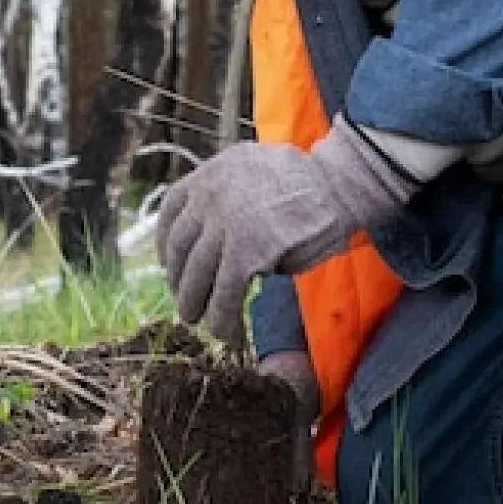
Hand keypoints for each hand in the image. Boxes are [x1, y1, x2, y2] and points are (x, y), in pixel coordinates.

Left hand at [156, 116, 413, 346]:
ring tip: (198, 320)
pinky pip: (224, 294)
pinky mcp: (245, 253)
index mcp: (211, 172)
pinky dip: (222, 318)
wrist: (338, 185)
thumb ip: (230, 196)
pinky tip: (228, 333)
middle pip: (180, 246)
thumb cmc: (307, 182)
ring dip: (194, 303)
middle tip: (185, 299)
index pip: (172, 209)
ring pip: (196, 274)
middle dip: (178, 279)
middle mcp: (210, 195)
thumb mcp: (255, 170)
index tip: (169, 262)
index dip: (165, 241)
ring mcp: (225, 224)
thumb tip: (216, 239)